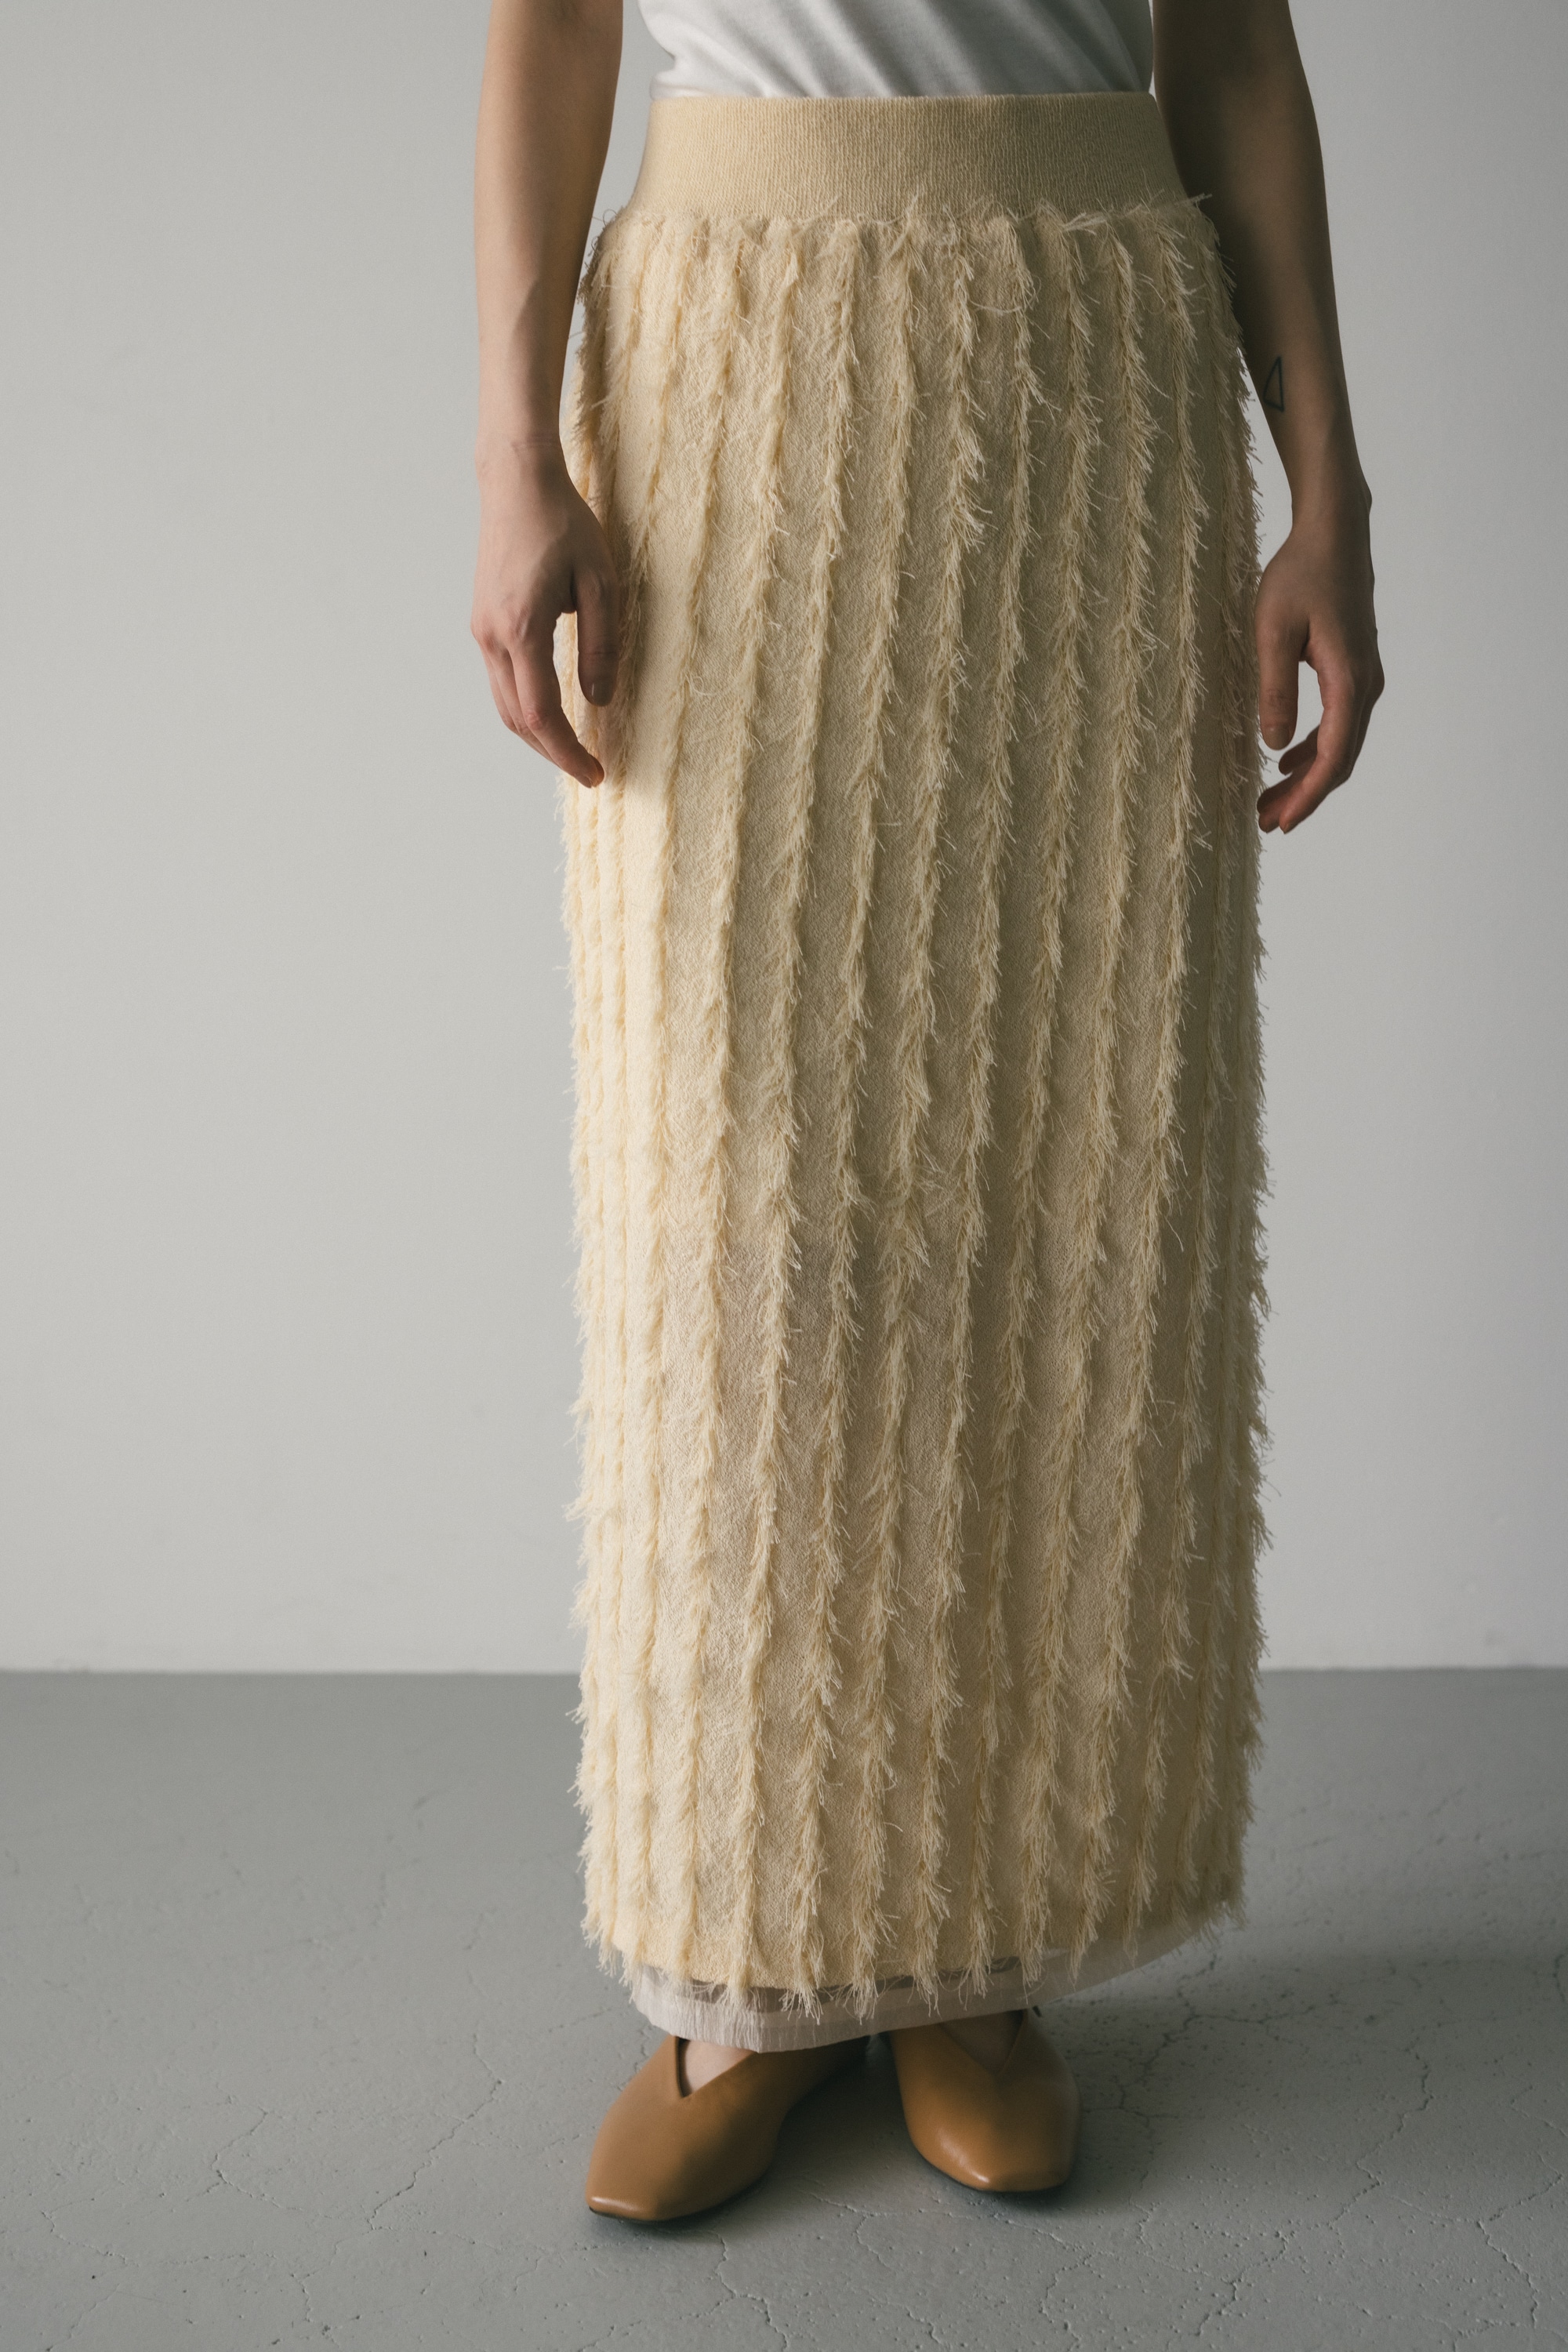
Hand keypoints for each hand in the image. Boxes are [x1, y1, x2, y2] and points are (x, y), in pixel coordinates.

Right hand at [471, 440, 619, 787]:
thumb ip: (601, 643)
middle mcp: (493, 636)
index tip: (596, 773)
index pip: (541, 715)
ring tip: (572, 748)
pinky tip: (552, 710)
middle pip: (517, 720)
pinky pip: (502, 680)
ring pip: (504, 704)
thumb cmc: (563, 523)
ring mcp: (482, 629)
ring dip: (536, 734)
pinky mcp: (483, 621)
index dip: (567, 752)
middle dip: (552, 752)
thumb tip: (599, 700)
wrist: (516, 482)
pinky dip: (525, 706)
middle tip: (589, 769)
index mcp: (522, 629)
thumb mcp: (600, 581)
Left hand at [1254, 480, 1383, 834]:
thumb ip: (1275, 690)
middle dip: (1304, 797)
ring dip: (1306, 776)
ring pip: (1339, 745)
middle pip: (1339, 760)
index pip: (1332, 758)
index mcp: (1349, 681)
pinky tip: (1285, 761)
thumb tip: (1274, 748)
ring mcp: (1363, 678)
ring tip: (1268, 800)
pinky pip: (1338, 724)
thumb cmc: (1300, 575)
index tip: (1280, 823)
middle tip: (1266, 822)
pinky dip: (1313, 749)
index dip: (1307, 797)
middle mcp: (1365, 685)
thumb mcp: (1272, 632)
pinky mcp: (1354, 670)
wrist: (1333, 533)